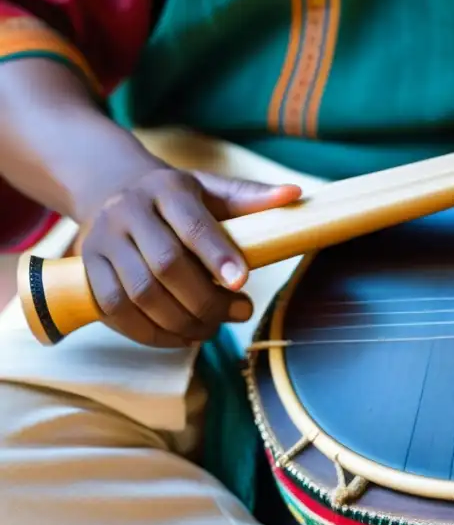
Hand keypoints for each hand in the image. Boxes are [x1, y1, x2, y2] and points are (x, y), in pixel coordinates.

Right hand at [77, 163, 301, 348]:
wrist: (114, 190)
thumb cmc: (179, 197)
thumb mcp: (213, 189)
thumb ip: (252, 196)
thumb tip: (296, 193)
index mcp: (167, 188)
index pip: (192, 225)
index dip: (217, 256)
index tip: (242, 282)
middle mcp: (128, 211)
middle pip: (166, 266)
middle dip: (205, 299)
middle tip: (239, 313)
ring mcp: (103, 241)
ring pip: (139, 293)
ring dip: (180, 321)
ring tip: (212, 329)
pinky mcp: (86, 269)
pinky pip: (113, 310)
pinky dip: (149, 333)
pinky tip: (180, 337)